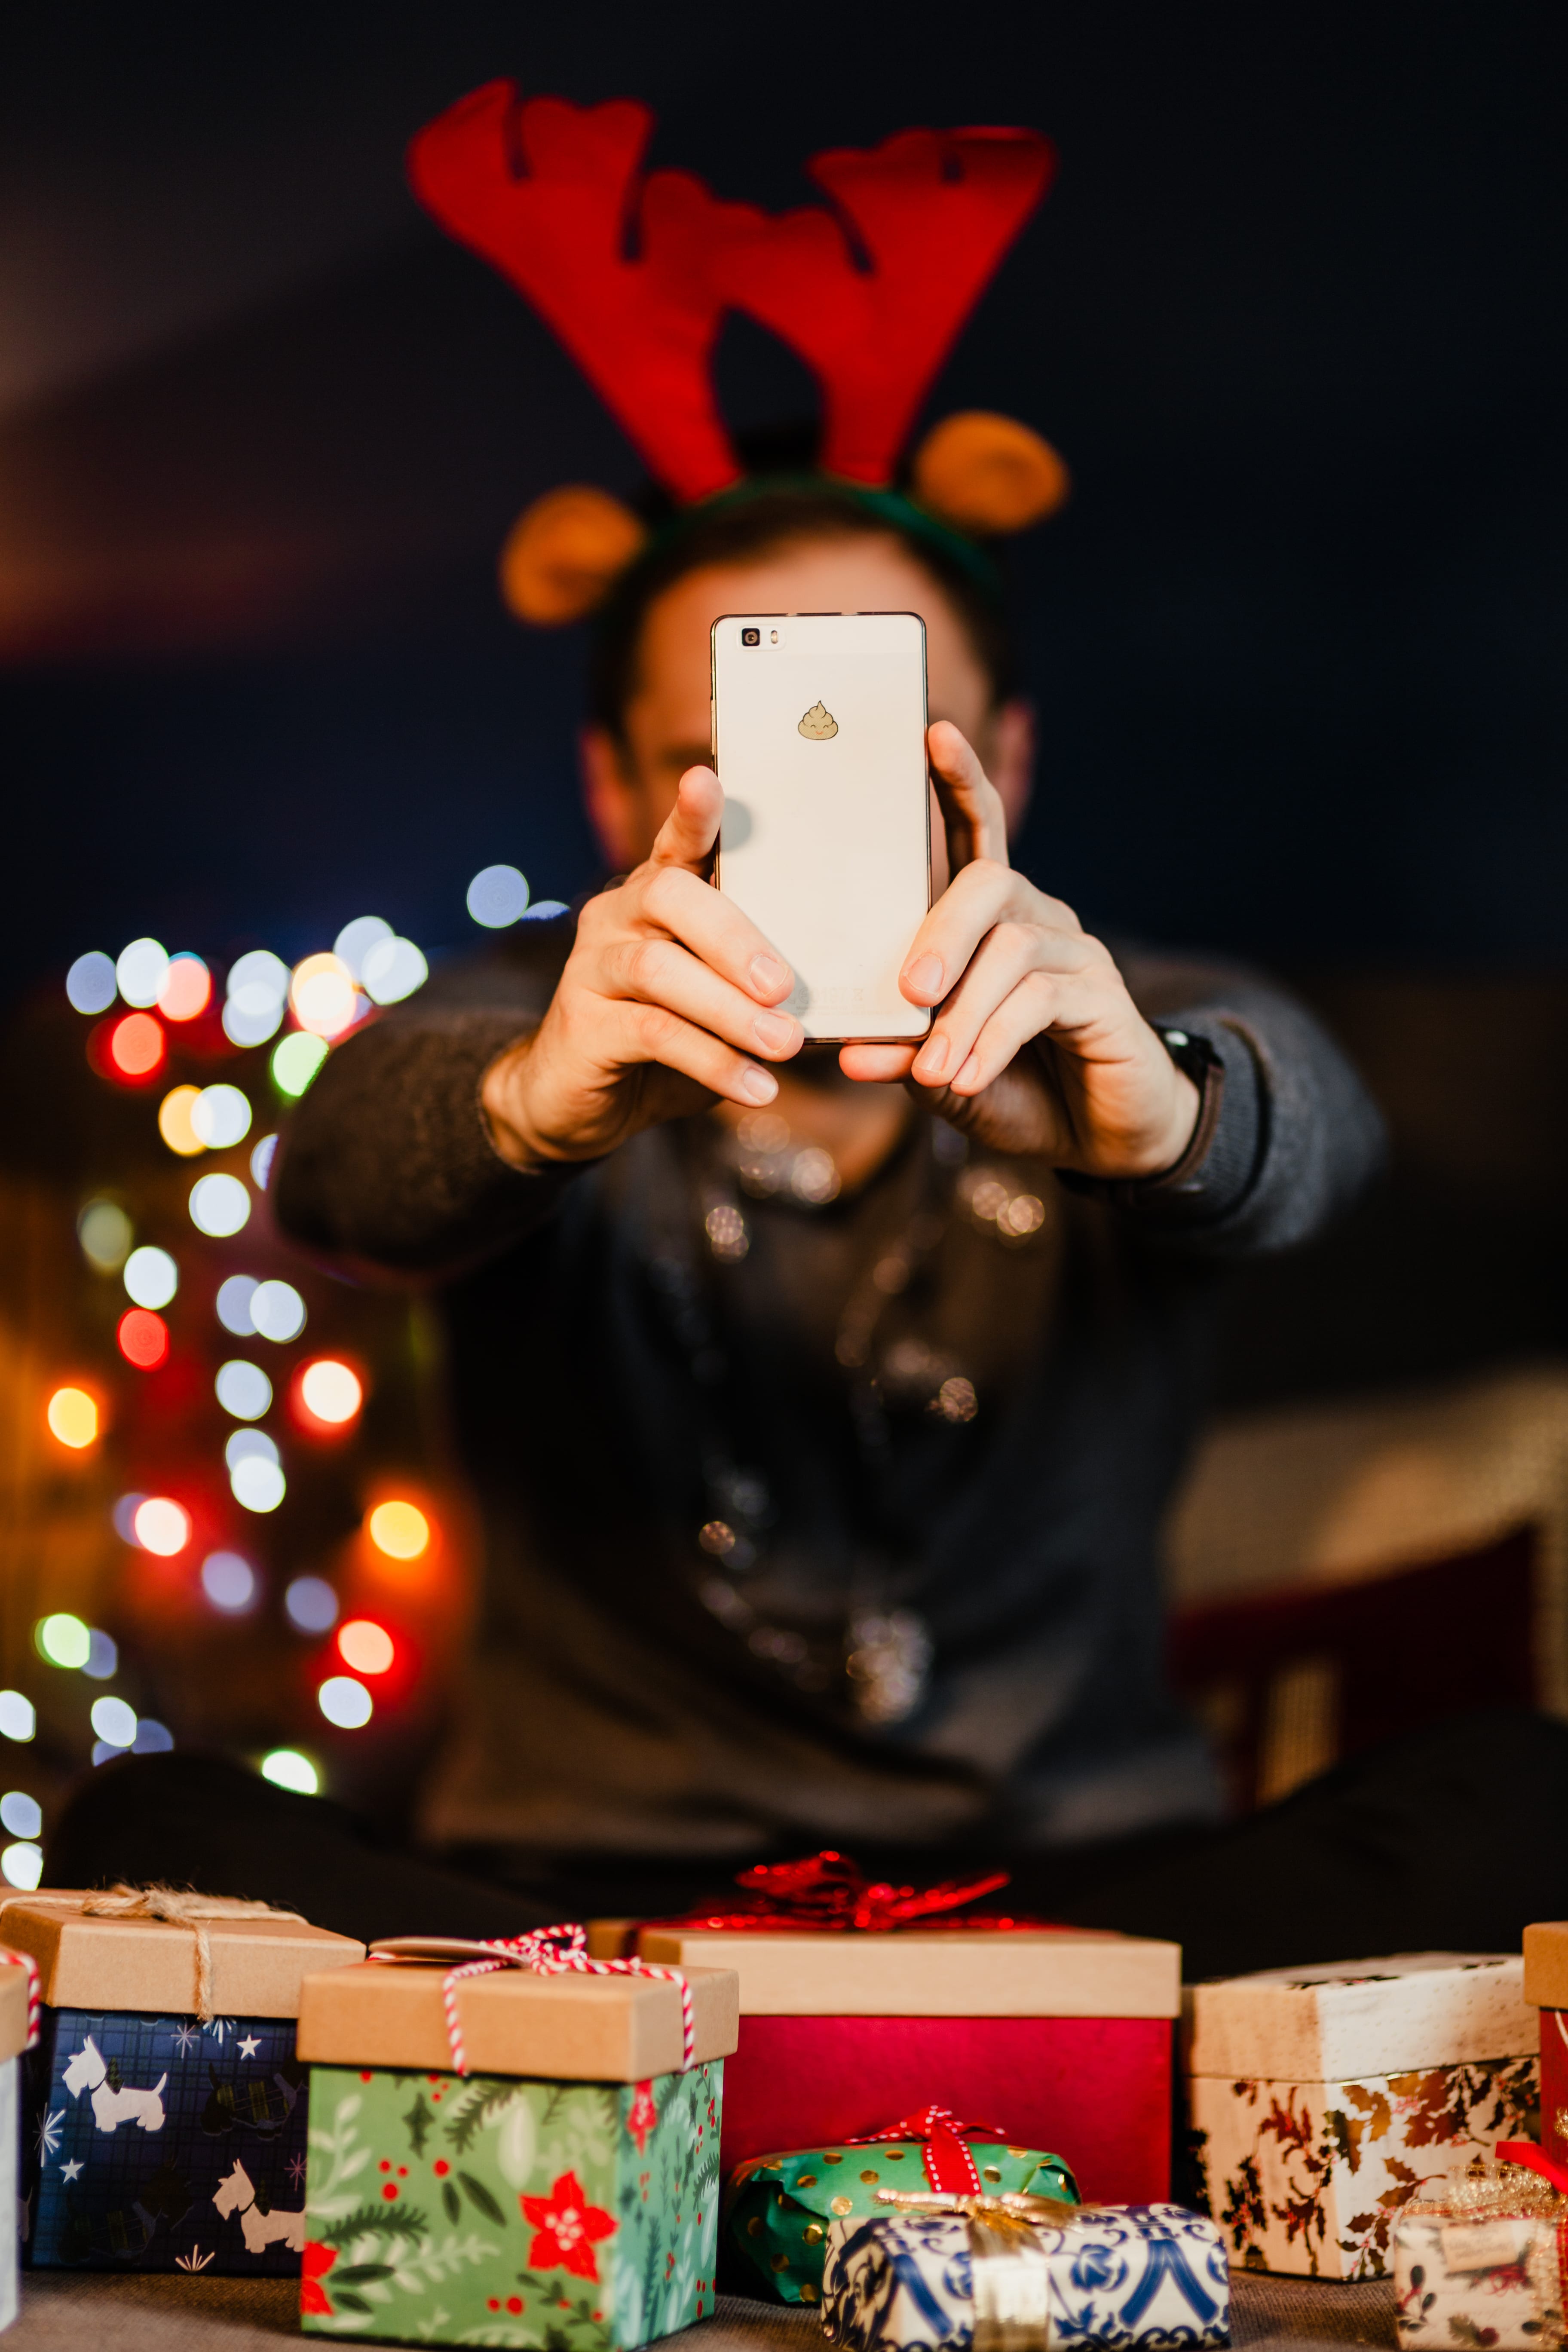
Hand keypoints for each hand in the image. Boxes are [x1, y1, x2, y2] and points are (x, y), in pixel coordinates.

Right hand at [481, 766, 801, 1167]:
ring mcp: (593, 965)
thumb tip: (845, 992)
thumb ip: (760, 981)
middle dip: (736, 940)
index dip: (692, 814)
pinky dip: (713, 1061)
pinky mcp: (583, 1024)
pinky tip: (755, 1087)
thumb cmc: (667, 1037)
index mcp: (656, 895)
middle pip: (671, 897)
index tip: (708, 780)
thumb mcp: (719, 1000)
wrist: (578, 1100)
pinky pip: (653, 1033)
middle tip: (785, 987)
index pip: (676, 842)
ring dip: (731, 1010)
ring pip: (661, 969)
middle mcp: (618, 916)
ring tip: (784, 1045)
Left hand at [839, 722, 1200, 1177]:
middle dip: (941, 932)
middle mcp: (1041, 917)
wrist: (1095, 1138)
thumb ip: (899, 1051)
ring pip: (1013, 949)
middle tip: (908, 991)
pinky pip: (1042, 1001)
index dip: (960, 781)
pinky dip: (994, 1040)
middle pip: (990, 883)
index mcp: (995, 919)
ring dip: (963, 1013)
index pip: (980, 831)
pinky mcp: (1103, 996)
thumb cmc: (1012, 1089)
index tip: (931, 732)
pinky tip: (967, 1077)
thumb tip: (847, 1050)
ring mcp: (1077, 952)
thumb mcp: (941, 1072)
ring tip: (934, 1068)